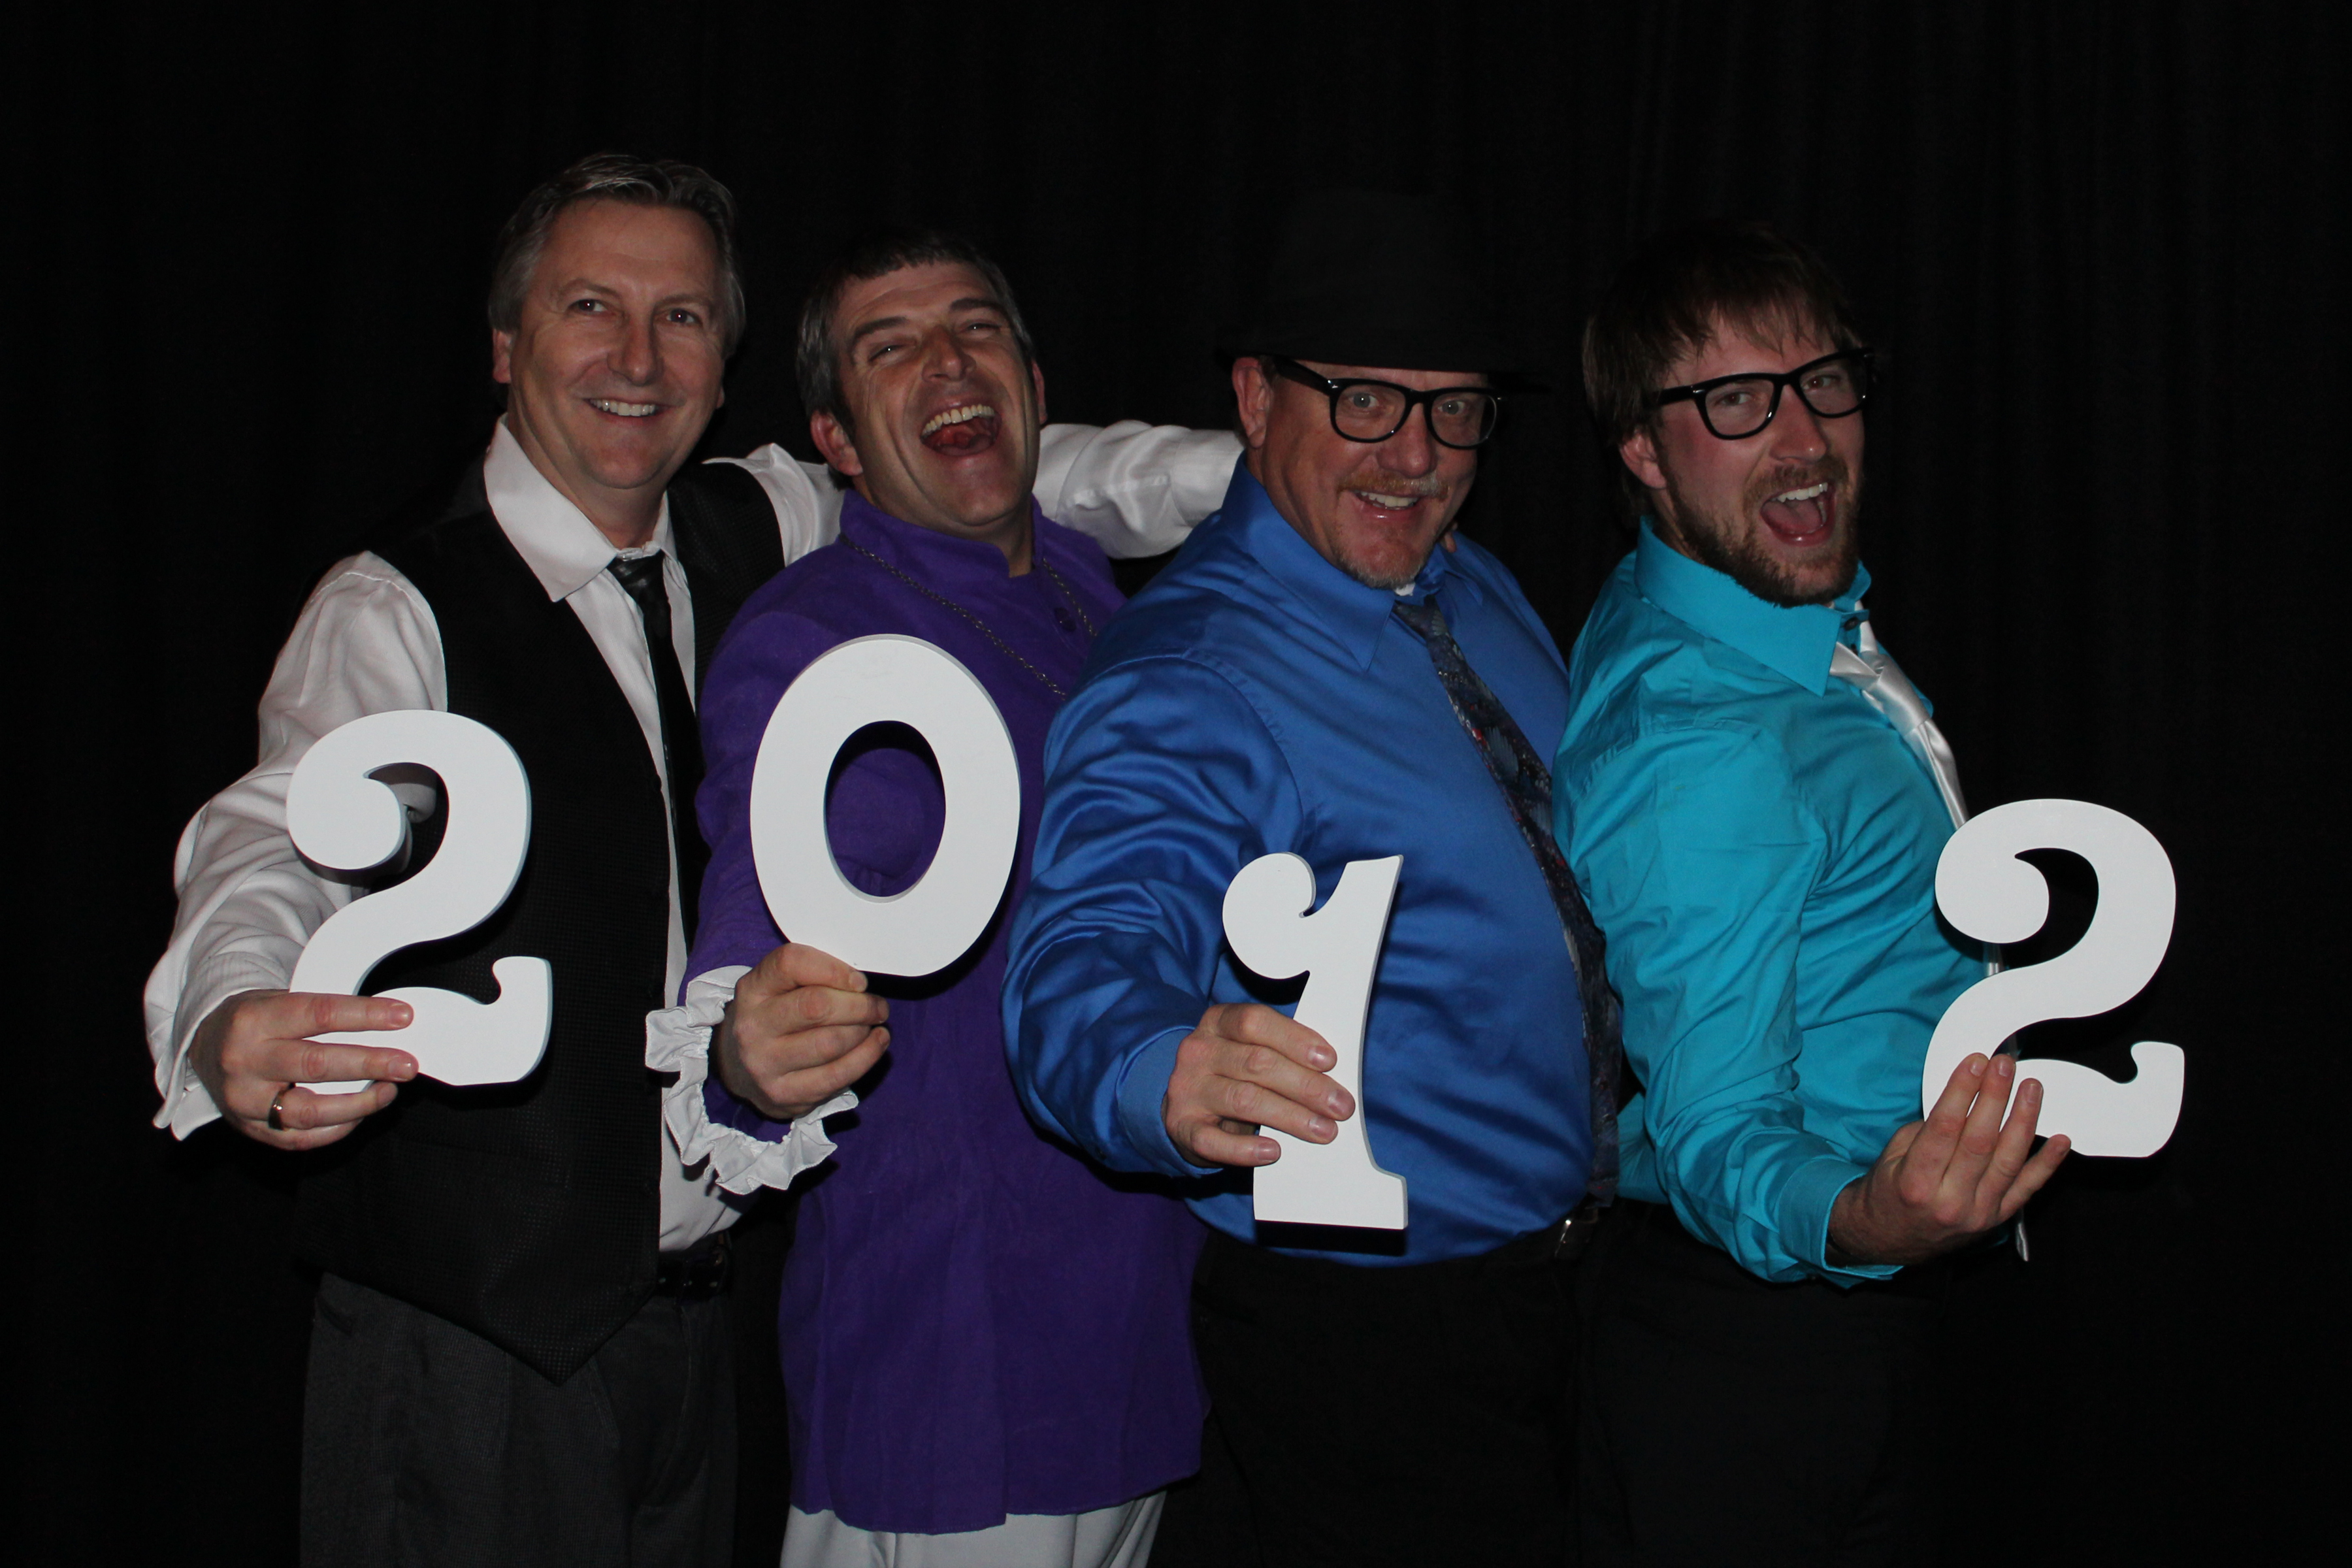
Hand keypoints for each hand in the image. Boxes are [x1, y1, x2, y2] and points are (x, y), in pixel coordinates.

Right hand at [188, 989, 417, 1149]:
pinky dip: (340, 1127)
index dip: (365, 1016)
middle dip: (370, 1063)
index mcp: (253, 1020)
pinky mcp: (251, 1130)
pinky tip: (363, 1112)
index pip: (318, 1014)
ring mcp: (246, 1101)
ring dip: (360, 1103)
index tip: (402, 1017)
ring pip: (311, 1110)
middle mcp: (245, 1062)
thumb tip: (385, 1021)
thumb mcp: (276, 1000)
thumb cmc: (254, 1022)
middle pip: (316, 1065)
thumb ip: (321, 1011)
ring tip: (390, 1089)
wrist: (205, 1048)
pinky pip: (303, 1138)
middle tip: (407, 1064)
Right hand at [714, 944, 889, 1122]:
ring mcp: (765, 1064)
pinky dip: (867, 1056)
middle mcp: (753, 1026)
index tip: (858, 980)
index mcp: (752, 989)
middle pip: (817, 1006)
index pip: (791, 963)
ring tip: (871, 1024)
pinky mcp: (783, 1094)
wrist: (740, 1067)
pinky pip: (838, 1075)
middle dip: (859, 1005)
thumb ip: (812, 974)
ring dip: (863, 1031)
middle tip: (876, 1006)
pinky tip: (876, 1043)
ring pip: (832, 1042)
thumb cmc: (774, 1017)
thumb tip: (859, 983)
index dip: (833, 969)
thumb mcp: (779, 986)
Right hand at [1161, 1002, 1354, 1167]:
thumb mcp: (1251, 1049)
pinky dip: (1246, 1149)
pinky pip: (1213, 1141)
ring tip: (1323, 1130)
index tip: (1329, 1060)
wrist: (1185, 1106)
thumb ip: (1282, 1052)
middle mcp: (1198, 1051)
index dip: (1293, 1039)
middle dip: (1306, 1085)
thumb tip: (1331, 1072)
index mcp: (1218, 1022)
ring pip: (1243, 1100)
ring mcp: (1187, 1089)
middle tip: (1340, 1106)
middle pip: (1256, 1063)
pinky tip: (1274, 1152)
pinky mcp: (1182, 1127)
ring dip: (1290, 1116)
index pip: (1254, 1021)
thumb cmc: (1234, 1074)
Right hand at [1828, 1052, 2071, 1265]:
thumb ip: (1928, 1130)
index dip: (1962, 1091)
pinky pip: (2027, 1189)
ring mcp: (1978, 1213)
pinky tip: (2060, 1139)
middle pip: (1980, 1141)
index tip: (1974, 1063)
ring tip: (2030, 1088)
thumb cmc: (1889, 1192)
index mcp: (1916, 1183)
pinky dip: (2047, 1163)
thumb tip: (1965, 1096)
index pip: (1944, 1129)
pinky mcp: (1997, 1219)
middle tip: (2004, 1066)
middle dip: (1994, 1097)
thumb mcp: (1893, 1156)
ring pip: (2009, 1161)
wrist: (1889, 1239)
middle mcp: (1949, 1201)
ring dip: (2024, 1120)